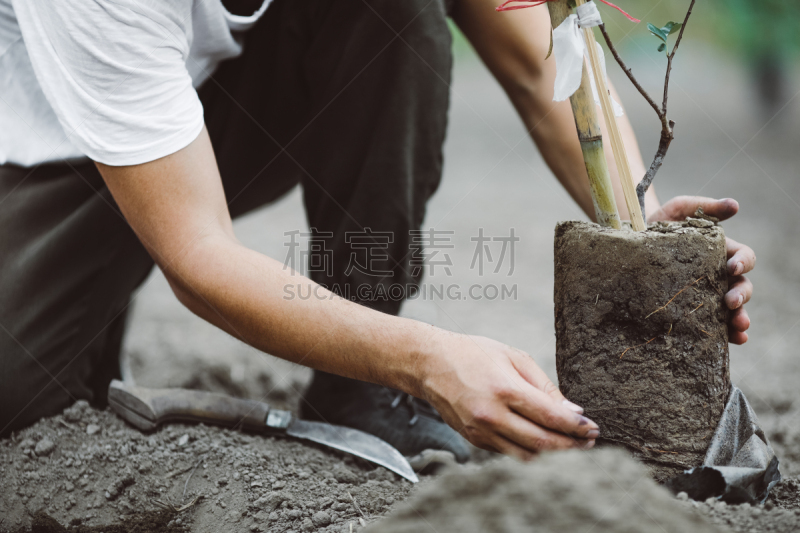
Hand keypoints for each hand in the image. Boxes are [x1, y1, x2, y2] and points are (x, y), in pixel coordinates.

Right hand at [419, 331, 597, 460]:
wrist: (430, 364)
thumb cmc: (474, 354)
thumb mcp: (513, 357)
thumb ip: (544, 386)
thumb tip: (573, 412)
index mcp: (505, 389)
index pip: (550, 416)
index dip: (577, 427)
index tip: (593, 428)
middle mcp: (492, 414)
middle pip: (542, 443)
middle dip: (572, 446)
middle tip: (590, 442)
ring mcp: (481, 431)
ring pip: (526, 456)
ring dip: (555, 456)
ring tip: (573, 448)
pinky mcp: (474, 440)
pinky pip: (509, 453)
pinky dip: (531, 452)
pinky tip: (545, 444)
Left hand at [648, 196, 754, 343]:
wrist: (628, 243)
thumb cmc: (657, 225)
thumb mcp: (678, 210)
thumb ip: (704, 206)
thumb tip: (735, 205)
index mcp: (720, 252)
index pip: (743, 257)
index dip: (743, 262)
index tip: (733, 267)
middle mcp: (717, 275)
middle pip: (742, 286)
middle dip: (741, 295)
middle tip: (731, 302)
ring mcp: (705, 294)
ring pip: (732, 310)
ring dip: (739, 319)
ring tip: (738, 327)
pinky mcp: (690, 309)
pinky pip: (712, 325)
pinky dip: (726, 334)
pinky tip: (731, 341)